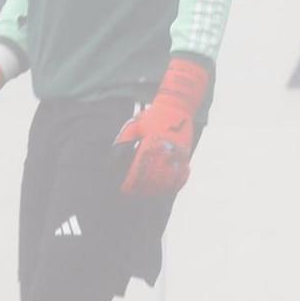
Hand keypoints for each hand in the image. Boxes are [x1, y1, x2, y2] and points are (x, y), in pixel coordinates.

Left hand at [115, 57, 211, 196]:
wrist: (177, 107)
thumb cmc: (152, 116)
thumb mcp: (134, 125)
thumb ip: (123, 140)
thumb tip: (112, 157)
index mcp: (152, 143)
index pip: (140, 169)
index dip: (131, 182)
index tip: (124, 188)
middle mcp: (167, 150)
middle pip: (153, 178)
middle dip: (141, 188)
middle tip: (132, 192)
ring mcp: (179, 154)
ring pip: (168, 181)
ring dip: (156, 189)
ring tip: (145, 193)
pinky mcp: (186, 156)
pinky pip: (182, 177)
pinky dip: (173, 185)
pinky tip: (164, 189)